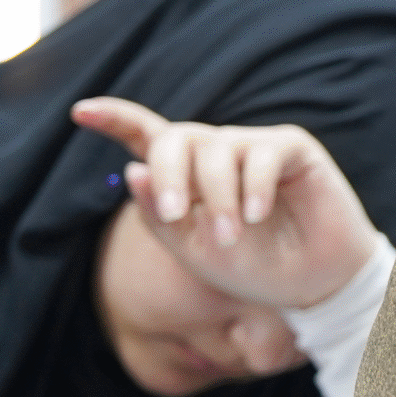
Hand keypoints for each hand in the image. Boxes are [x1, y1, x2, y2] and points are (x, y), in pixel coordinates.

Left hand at [73, 96, 380, 309]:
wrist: (315, 284)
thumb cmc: (255, 268)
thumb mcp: (195, 253)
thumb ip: (160, 218)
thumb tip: (131, 170)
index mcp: (188, 176)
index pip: (148, 137)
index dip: (114, 119)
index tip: (80, 111)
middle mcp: (219, 152)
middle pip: (176, 138)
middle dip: (169, 175)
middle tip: (178, 217)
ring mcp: (256, 146)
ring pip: (218, 149)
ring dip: (217, 198)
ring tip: (231, 238)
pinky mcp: (293, 148)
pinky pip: (262, 154)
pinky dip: (254, 188)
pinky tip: (258, 217)